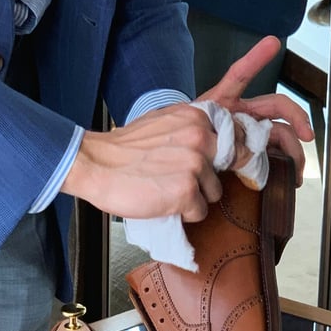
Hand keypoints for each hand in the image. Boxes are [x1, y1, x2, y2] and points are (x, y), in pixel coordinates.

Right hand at [63, 103, 220, 221]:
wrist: (96, 165)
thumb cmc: (124, 149)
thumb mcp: (163, 123)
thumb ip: (190, 128)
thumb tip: (213, 140)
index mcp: (196, 117)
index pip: (234, 136)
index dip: (225, 153)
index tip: (214, 162)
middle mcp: (200, 137)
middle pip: (226, 167)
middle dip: (208, 176)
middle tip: (182, 179)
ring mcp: (195, 165)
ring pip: (214, 192)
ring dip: (195, 196)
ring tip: (167, 189)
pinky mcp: (187, 191)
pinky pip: (200, 211)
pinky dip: (183, 213)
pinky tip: (163, 201)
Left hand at [198, 35, 311, 185]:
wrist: (180, 158)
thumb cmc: (186, 138)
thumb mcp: (193, 128)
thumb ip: (206, 126)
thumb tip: (223, 133)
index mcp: (226, 100)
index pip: (239, 75)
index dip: (255, 59)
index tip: (272, 43)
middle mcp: (242, 114)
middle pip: (277, 107)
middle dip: (296, 117)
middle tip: (307, 134)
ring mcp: (249, 133)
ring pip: (280, 135)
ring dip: (293, 150)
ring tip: (297, 169)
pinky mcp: (251, 152)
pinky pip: (272, 158)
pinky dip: (283, 166)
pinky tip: (290, 177)